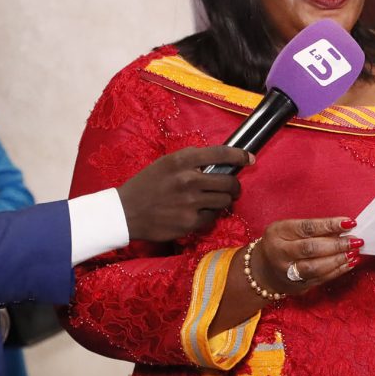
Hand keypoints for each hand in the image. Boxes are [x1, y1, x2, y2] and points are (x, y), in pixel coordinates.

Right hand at [118, 146, 252, 240]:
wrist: (125, 212)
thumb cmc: (147, 185)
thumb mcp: (166, 163)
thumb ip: (192, 160)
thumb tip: (221, 159)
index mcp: (182, 160)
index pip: (222, 154)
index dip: (240, 155)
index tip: (250, 158)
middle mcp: (189, 180)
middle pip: (230, 182)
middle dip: (235, 186)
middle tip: (232, 188)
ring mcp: (190, 202)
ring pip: (225, 200)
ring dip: (224, 200)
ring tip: (214, 200)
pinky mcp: (190, 222)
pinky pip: (212, 216)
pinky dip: (210, 214)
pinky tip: (198, 212)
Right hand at [247, 217, 362, 296]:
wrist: (262, 270)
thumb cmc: (283, 242)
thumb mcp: (290, 229)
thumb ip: (313, 229)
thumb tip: (344, 227)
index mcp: (278, 233)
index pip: (306, 228)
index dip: (329, 225)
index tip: (350, 222)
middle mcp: (280, 253)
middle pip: (310, 249)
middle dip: (336, 245)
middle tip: (355, 241)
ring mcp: (287, 272)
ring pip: (315, 268)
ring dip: (338, 260)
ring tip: (354, 252)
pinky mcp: (297, 285)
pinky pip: (320, 279)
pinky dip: (337, 271)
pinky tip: (349, 263)